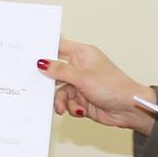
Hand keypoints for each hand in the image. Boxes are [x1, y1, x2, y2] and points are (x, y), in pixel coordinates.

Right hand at [39, 39, 155, 135]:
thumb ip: (60, 71)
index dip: (45, 48)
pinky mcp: (81, 100)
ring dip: (60, 101)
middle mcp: (80, 68)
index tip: (29, 53)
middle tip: (38, 87)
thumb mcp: (83, 77)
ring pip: (59, 91)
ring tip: (62, 108)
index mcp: (82, 54)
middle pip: (55, 72)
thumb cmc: (114, 86)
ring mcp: (80, 84)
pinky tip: (79, 110)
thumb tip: (42, 63)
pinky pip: (66, 103)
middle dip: (49, 82)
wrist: (129, 109)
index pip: (59, 46)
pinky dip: (70, 108)